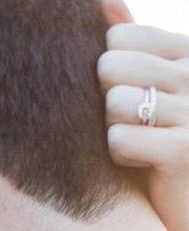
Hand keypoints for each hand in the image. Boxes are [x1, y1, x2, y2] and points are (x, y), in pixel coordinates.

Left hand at [99, 0, 188, 230]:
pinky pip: (119, 138)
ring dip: (113, 129)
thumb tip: (101, 2)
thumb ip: (132, 42)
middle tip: (133, 124)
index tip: (134, 96)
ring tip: (139, 143)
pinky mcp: (186, 151)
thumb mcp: (152, 85)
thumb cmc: (161, 141)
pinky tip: (141, 163)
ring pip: (114, 101)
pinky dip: (119, 156)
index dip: (108, 72)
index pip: (119, 37)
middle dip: (107, 100)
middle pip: (110, 64)